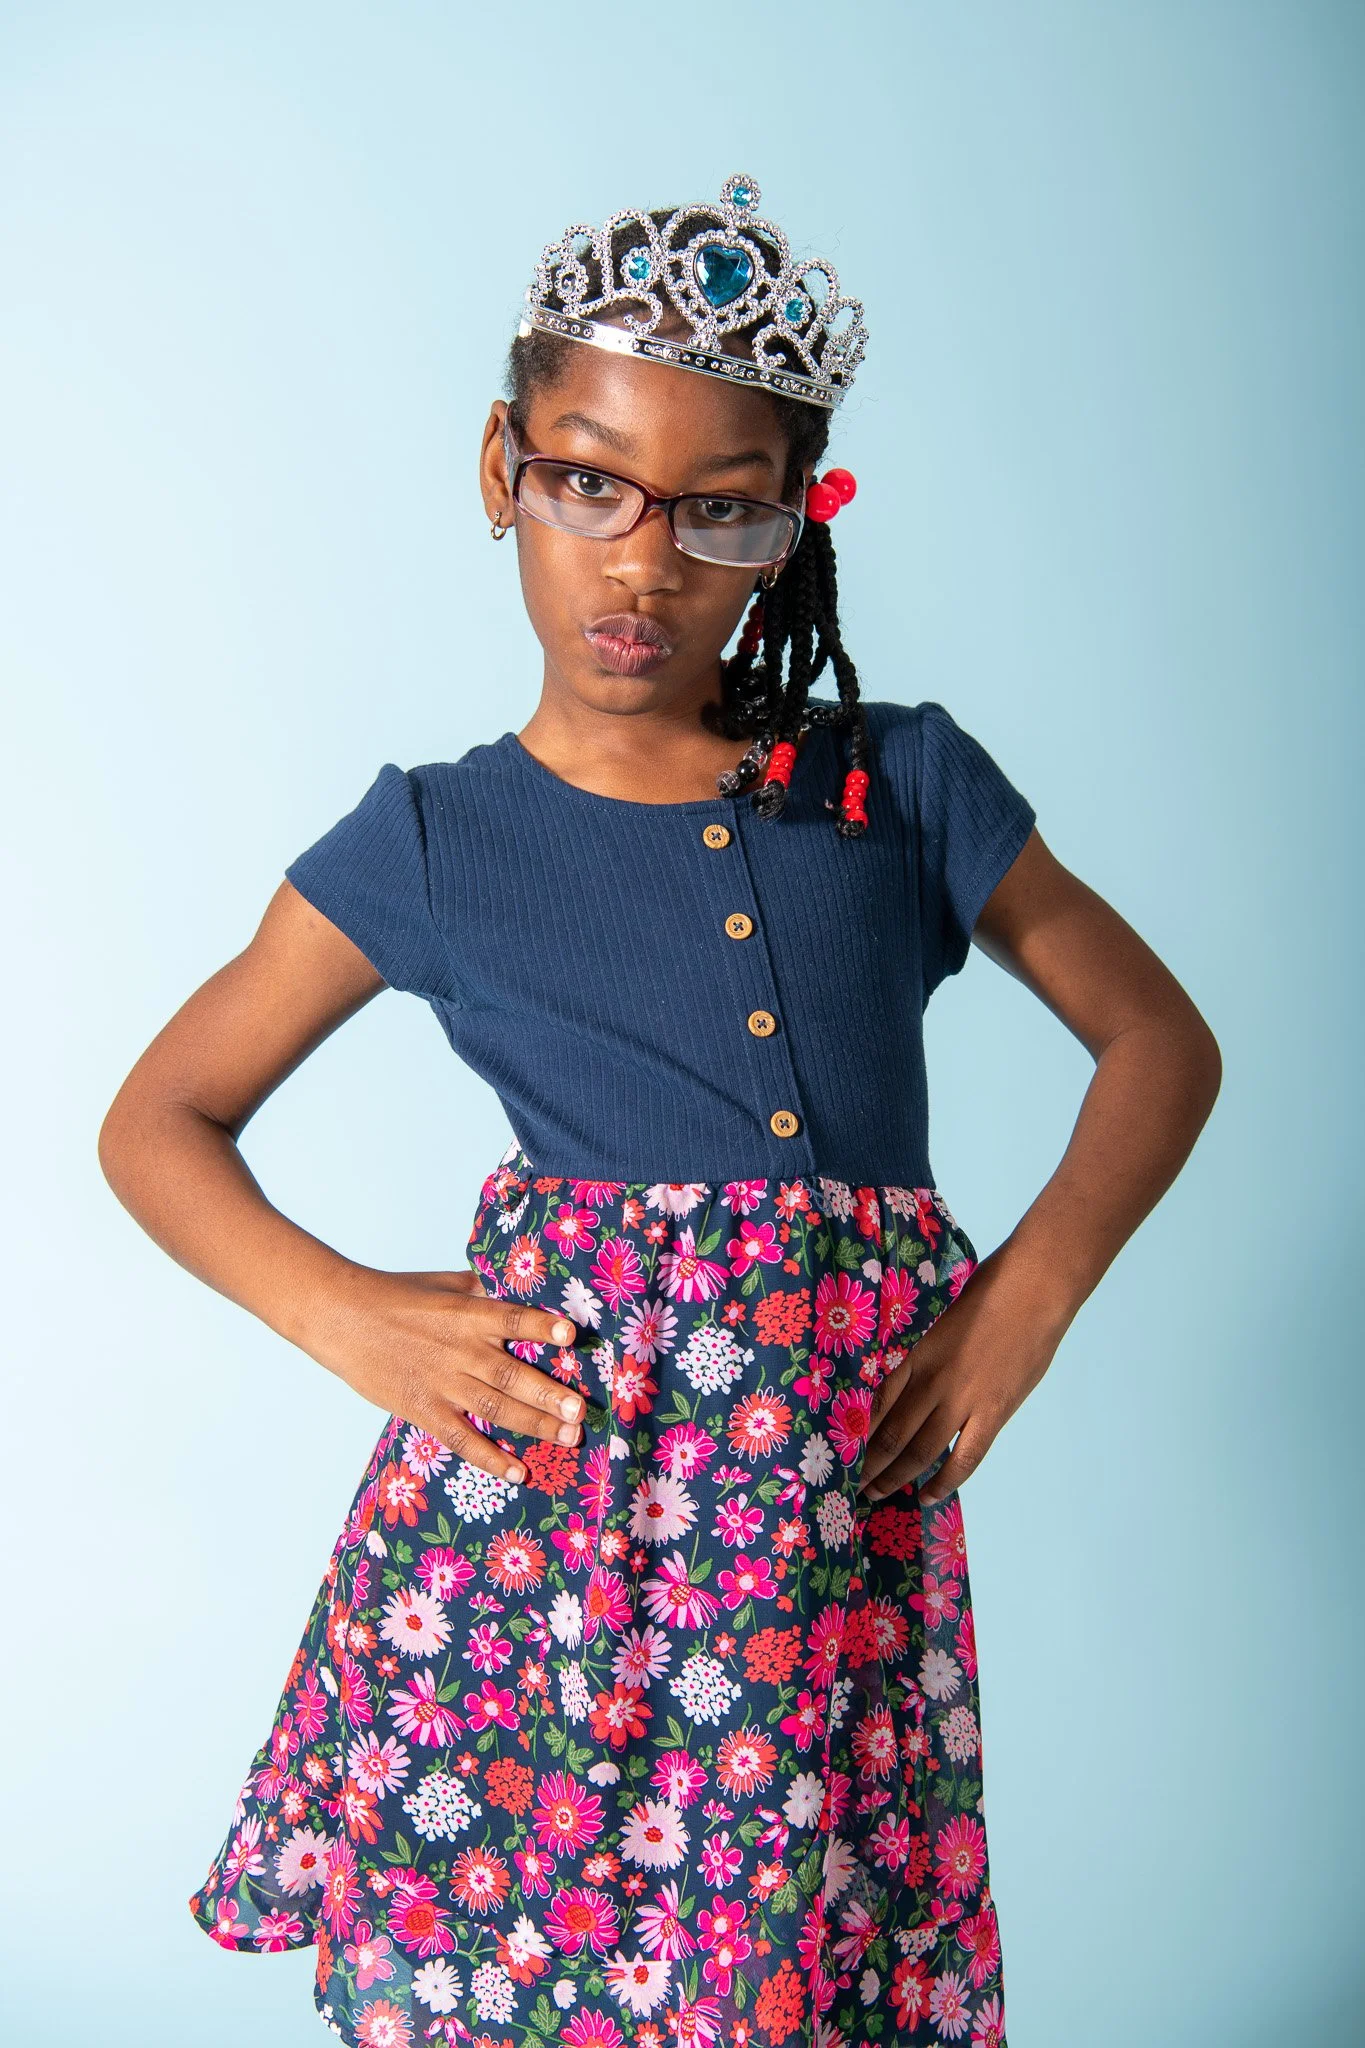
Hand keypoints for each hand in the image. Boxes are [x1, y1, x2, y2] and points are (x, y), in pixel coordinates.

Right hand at [310, 1265, 586, 1484]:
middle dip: (549, 1393)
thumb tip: (519, 1289)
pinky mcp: (423, 1409)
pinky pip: (461, 1438)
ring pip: (495, 1408)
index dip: (542, 1326)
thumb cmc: (395, 1295)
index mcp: (467, 1313)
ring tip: (569, 1437)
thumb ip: (482, 1291)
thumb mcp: (444, 1283)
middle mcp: (460, 1349)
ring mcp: (442, 1382)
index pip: (512, 1317)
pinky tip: (517, 1472)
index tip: (571, 1335)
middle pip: (511, 1373)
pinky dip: (489, 1457)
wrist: (340, 1317)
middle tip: (580, 1410)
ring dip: (534, 1424)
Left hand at [859, 1244, 1067, 1503]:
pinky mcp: (994, 1413)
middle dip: (866, 1464)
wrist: (1036, 1288)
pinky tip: (929, 1497)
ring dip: (896, 1477)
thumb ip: (918, 1345)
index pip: (873, 1401)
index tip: (836, 1448)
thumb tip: (896, 1366)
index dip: (852, 1430)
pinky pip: (965, 1458)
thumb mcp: (938, 1313)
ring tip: (876, 1495)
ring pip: (920, 1451)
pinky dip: (946, 1482)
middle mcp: (932, 1381)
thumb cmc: (988, 1290)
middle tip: (848, 1485)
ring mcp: (964, 1400)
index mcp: (914, 1353)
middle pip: (889, 1433)